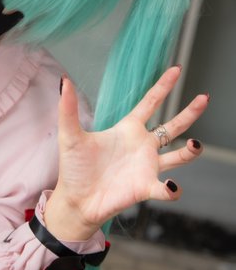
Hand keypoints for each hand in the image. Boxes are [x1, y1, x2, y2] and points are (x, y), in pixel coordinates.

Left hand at [44, 66, 207, 240]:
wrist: (75, 201)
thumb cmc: (74, 169)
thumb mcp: (70, 135)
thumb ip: (68, 108)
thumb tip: (64, 80)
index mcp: (127, 129)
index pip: (150, 102)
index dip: (163, 86)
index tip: (176, 69)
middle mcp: (142, 146)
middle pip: (173, 126)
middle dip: (189, 113)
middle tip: (205, 98)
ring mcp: (146, 167)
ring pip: (177, 156)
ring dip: (190, 152)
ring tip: (196, 145)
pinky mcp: (145, 188)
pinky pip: (166, 189)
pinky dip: (172, 188)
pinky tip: (170, 186)